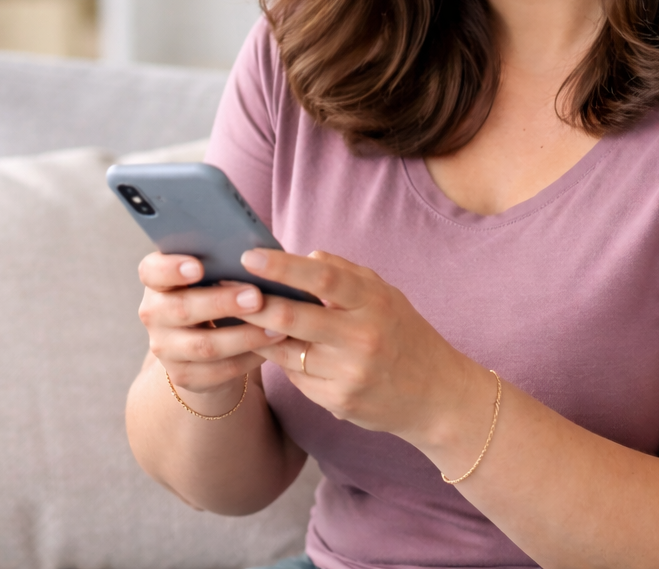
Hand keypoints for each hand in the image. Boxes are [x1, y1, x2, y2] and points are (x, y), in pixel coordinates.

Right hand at [136, 253, 277, 403]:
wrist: (204, 341)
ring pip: (203, 345)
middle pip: (181, 308)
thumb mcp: (213, 274)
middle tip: (255, 296)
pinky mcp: (183, 375)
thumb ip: (224, 259)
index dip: (171, 268)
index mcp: (157, 281)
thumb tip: (258, 245)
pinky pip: (218, 370)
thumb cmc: (215, 291)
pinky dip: (247, 358)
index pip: (152, 271)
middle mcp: (154, 314)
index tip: (198, 266)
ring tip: (275, 327)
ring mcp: (164, 348)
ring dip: (242, 336)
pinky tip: (270, 348)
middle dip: (220, 303)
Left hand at [237, 248, 492, 447]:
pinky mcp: (336, 403)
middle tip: (222, 287)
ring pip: (284, 351)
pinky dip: (281, 361)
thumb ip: (345, 274)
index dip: (282, 267)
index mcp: (373, 303)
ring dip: (256, 334)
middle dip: (253, 302)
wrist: (436, 396)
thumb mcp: (385, 296)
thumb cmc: (404, 335)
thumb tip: (302, 256)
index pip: (322, 278)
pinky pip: (295, 377)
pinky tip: (272, 349)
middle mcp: (361, 338)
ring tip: (235, 315)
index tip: (249, 255)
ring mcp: (348, 374)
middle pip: (292, 317)